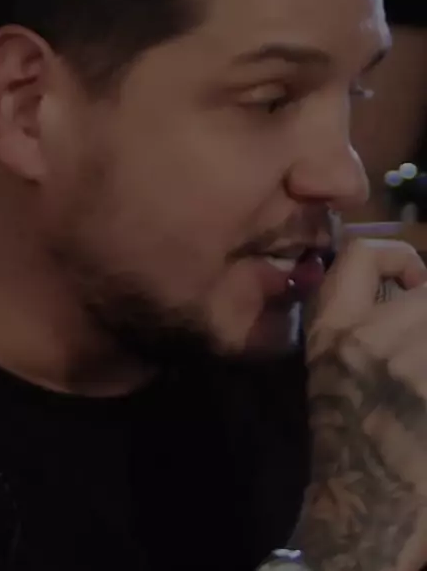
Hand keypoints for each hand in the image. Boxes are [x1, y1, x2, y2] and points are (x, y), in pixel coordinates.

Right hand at [292, 239, 426, 570]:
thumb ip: (358, 316)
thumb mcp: (330, 360)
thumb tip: (409, 285)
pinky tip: (423, 384)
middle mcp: (369, 339)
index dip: (396, 256)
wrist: (361, 491)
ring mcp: (408, 366)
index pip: (360, 255)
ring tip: (421, 353)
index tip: (412, 279)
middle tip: (424, 323)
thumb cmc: (342, 424)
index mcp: (332, 328)